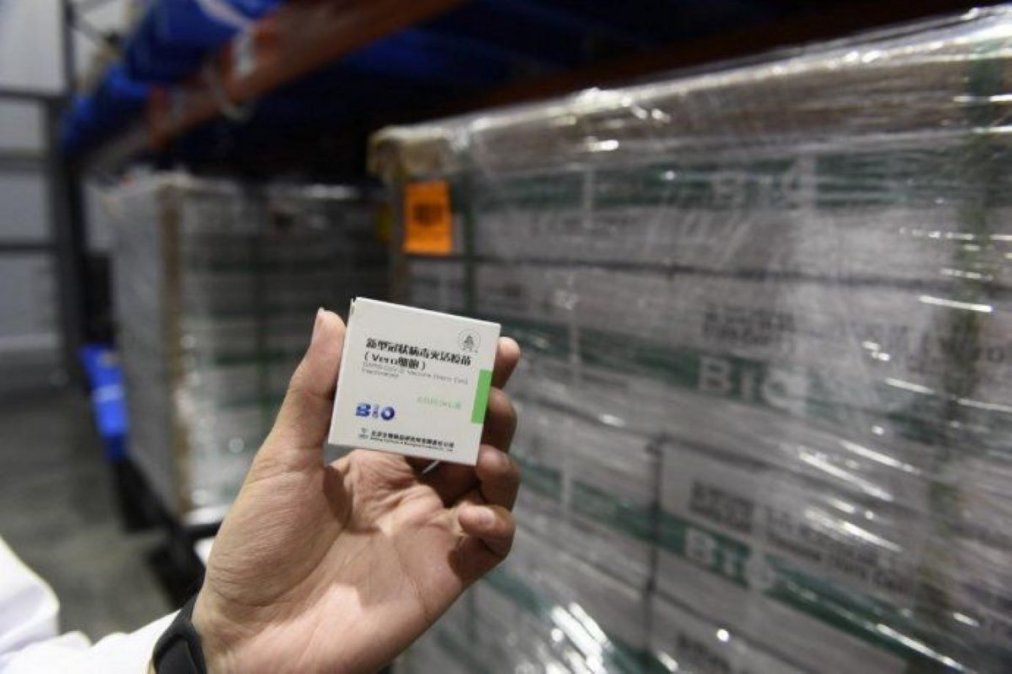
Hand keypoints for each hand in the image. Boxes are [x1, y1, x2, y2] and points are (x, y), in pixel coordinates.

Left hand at [191, 309, 521, 673]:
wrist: (249, 635)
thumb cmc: (257, 546)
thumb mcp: (281, 459)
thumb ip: (314, 393)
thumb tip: (332, 318)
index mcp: (378, 459)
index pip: (434, 406)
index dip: (465, 376)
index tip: (491, 345)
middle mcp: (413, 490)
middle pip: (473, 438)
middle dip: (490, 409)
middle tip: (491, 390)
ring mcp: (431, 532)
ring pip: (493, 485)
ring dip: (501, 460)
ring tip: (483, 453)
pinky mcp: (444, 574)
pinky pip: (492, 544)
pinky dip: (497, 523)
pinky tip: (472, 514)